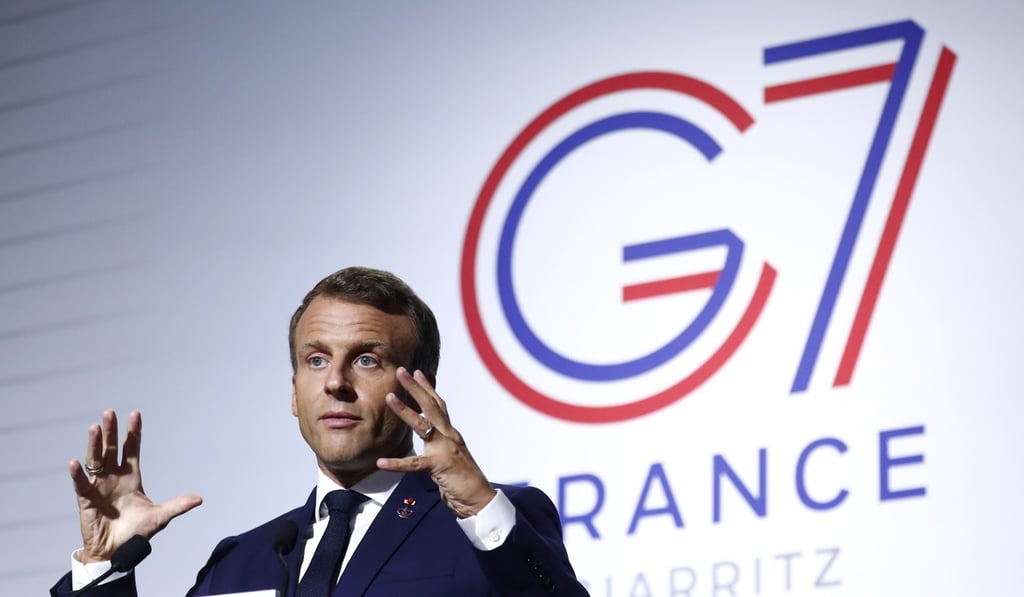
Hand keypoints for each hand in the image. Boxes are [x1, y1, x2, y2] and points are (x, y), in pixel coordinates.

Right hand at [70, 410, 202, 561]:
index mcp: (131, 477)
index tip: (135, 414)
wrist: (117, 552)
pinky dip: (78, 474)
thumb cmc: (136, 533)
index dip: (133, 433)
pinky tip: (75, 462)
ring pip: (95, 460)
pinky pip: (81, 484)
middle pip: (112, 449)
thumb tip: (199, 499)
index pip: (132, 449)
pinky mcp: (86, 500)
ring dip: (94, 445)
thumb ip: (177, 506)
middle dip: (112, 431)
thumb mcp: (160, 517)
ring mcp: (99, 487)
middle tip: (109, 412)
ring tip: (95, 427)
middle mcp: (114, 478)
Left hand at [376, 368, 496, 517]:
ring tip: (389, 397)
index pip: (439, 406)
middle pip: (432, 406)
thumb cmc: (464, 481)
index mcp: (451, 435)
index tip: (418, 372)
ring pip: (422, 425)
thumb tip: (429, 440)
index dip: (428, 388)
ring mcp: (445, 450)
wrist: (479, 500)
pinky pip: (415, 464)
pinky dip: (397, 463)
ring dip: (405, 410)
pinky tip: (381, 462)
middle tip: (402, 371)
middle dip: (416, 388)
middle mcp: (450, 437)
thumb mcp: (451, 457)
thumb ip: (440, 446)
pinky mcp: (439, 467)